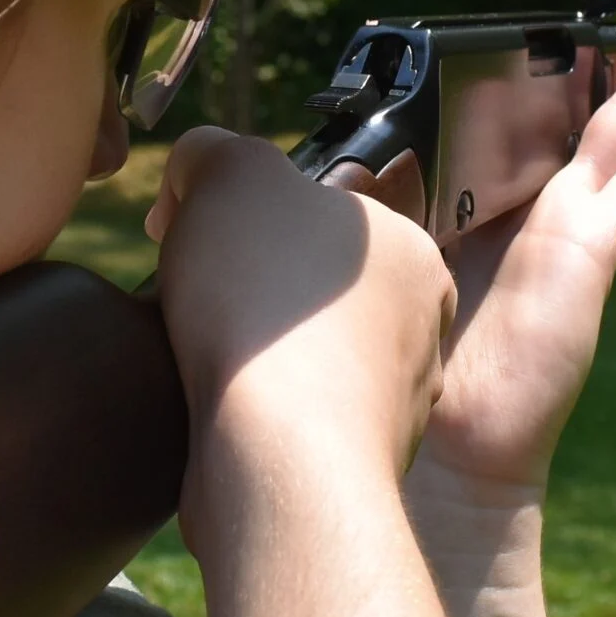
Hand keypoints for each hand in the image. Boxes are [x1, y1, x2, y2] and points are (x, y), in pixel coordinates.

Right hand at [147, 127, 455, 490]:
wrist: (276, 451)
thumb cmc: (267, 299)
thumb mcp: (231, 174)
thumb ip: (214, 150)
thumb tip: (196, 173)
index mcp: (411, 251)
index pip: (326, 213)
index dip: (252, 212)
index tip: (203, 227)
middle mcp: (419, 328)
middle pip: (312, 286)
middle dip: (251, 283)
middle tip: (197, 288)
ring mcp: (390, 406)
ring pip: (302, 356)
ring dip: (251, 351)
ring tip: (201, 353)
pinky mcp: (346, 465)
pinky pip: (288, 421)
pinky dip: (252, 412)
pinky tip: (220, 409)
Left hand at [417, 18, 615, 499]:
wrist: (445, 438)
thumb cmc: (407, 357)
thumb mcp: (389, 257)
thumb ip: (385, 207)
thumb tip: (347, 168)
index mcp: (489, 208)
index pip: (532, 129)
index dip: (562, 85)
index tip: (585, 41)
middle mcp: (536, 214)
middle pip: (596, 124)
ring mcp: (571, 232)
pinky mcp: (588, 254)